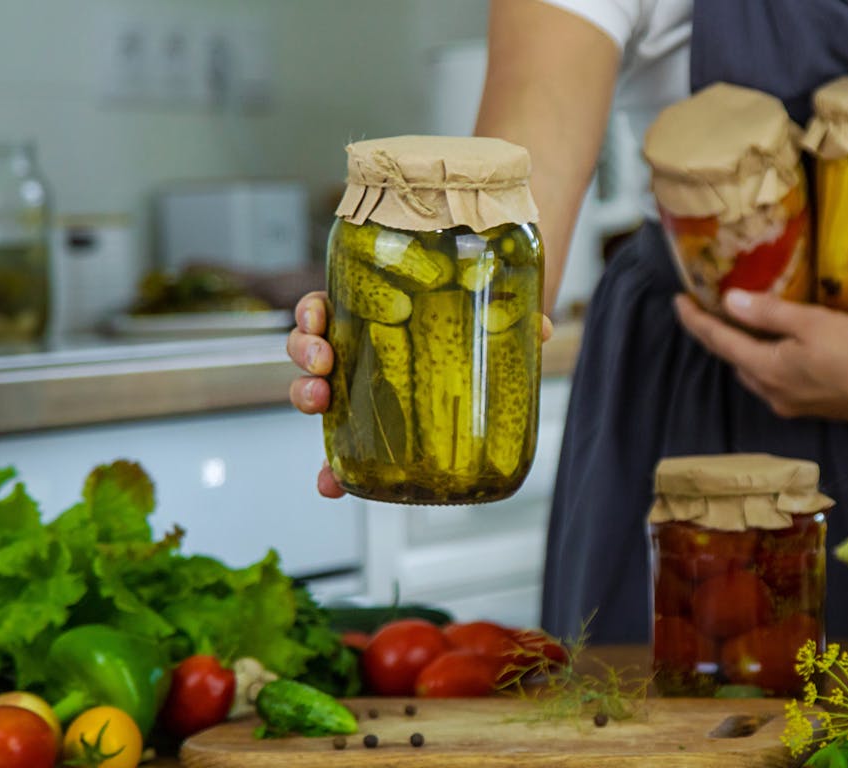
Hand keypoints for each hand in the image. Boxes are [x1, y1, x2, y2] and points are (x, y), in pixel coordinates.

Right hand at [287, 290, 554, 497]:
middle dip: (306, 352)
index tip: (316, 316)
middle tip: (323, 360)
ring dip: (304, 395)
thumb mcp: (491, 320)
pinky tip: (329, 485)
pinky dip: (329, 470)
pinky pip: (337, 451)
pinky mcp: (366, 433)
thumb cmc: (475, 330)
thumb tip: (543, 328)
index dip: (312, 312)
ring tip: (319, 400)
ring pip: (315, 389)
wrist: (483, 357)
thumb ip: (516, 321)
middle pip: (313, 346)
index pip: (331, 306)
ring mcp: (357, 391)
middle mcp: (356, 351)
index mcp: (372, 315)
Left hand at [673, 289, 847, 423]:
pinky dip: (764, 361)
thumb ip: (767, 313)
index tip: (678, 300)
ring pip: (753, 373)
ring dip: (741, 350)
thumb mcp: (811, 323)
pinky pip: (774, 381)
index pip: (718, 342)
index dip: (695, 320)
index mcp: (766, 370)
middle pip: (733, 360)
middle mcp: (771, 393)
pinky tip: (776, 348)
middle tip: (706, 308)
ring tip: (738, 324)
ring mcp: (791, 405)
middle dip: (716, 335)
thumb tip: (728, 301)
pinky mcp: (811, 407)